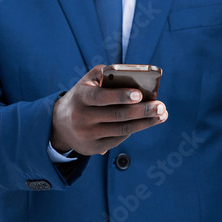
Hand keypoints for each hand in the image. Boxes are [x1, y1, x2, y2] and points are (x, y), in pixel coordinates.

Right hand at [50, 65, 167, 155]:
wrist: (60, 124)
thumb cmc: (82, 96)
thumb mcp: (86, 81)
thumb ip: (105, 73)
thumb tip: (131, 74)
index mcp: (80, 97)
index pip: (101, 97)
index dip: (120, 95)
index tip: (139, 94)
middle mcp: (82, 117)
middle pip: (117, 115)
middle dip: (142, 111)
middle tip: (161, 106)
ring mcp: (88, 135)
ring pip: (122, 129)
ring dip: (145, 122)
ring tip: (161, 114)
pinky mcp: (93, 148)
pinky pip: (119, 138)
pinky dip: (135, 129)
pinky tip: (148, 122)